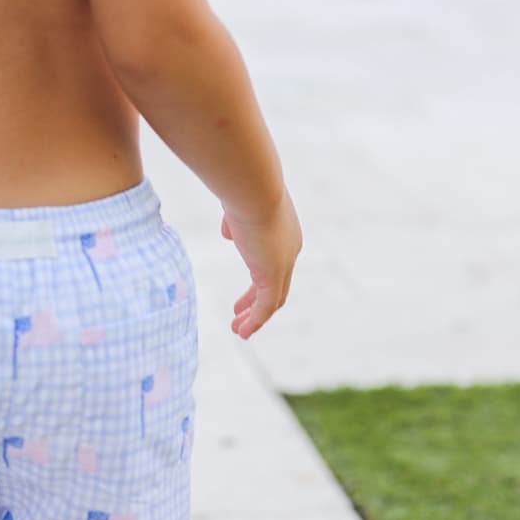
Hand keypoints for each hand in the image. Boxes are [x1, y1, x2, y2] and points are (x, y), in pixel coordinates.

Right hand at [222, 187, 302, 338]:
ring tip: (239, 329)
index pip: (274, 261)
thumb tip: (229, 232)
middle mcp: (290, 249)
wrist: (253, 187)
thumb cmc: (242, 189)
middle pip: (277, 284)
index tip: (242, 287)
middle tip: (240, 312)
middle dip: (257, 300)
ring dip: (256, 316)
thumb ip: (235, 221)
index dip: (258, 277)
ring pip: (273, 299)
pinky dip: (255, 321)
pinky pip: (266, 307)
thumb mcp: (237, 205)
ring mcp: (284, 263)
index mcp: (285, 232)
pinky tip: (242, 332)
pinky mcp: (273, 275)